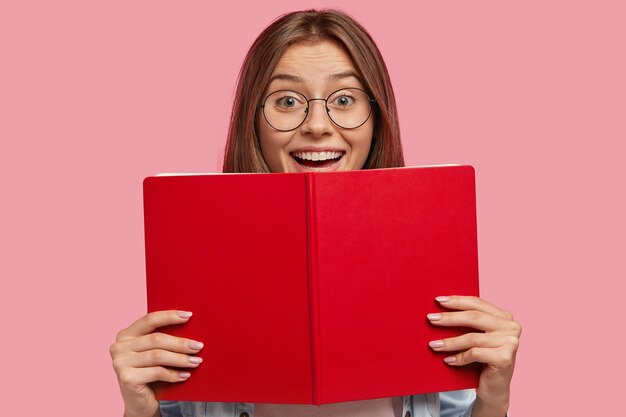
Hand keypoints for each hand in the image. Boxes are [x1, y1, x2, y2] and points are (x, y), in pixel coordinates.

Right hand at [110, 310, 203, 416]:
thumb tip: (190, 325)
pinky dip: (174, 374)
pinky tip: (185, 375)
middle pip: (156, 339)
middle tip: (198, 346)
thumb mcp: (154, 353)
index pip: (149, 320)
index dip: (170, 316)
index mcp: (126, 335)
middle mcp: (119, 347)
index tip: (189, 315)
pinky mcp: (127, 378)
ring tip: (196, 361)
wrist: (139, 404)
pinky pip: (157, 372)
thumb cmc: (150, 374)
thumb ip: (163, 340)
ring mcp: (120, 363)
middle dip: (180, 343)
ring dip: (180, 359)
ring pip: (158, 355)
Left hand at [427, 296, 520, 415]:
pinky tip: (447, 361)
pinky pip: (474, 354)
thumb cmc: (483, 360)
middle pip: (474, 317)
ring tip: (433, 345)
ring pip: (472, 338)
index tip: (438, 300)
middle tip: (431, 319)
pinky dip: (458, 357)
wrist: (495, 390)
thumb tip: (441, 308)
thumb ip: (469, 322)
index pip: (478, 304)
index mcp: (505, 317)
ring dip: (449, 342)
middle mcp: (511, 327)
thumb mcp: (478, 337)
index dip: (457, 301)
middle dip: (450, 318)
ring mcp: (510, 343)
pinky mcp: (505, 358)